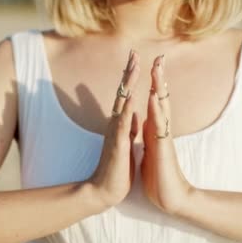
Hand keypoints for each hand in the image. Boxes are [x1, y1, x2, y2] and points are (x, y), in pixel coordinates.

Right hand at [87, 50, 139, 207]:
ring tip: (133, 66)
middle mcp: (116, 124)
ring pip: (122, 103)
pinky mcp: (118, 145)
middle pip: (122, 93)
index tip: (136, 59)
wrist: (105, 190)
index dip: (131, 78)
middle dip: (128, 73)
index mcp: (121, 124)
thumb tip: (133, 115)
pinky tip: (131, 100)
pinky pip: (123, 126)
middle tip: (134, 53)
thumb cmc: (117, 169)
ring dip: (128, 85)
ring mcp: (116, 133)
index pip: (126, 96)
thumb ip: (128, 129)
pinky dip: (127, 112)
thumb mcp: (126, 143)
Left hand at [140, 54, 193, 214]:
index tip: (151, 65)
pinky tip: (154, 98)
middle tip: (159, 57)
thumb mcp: (149, 150)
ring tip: (158, 69)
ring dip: (160, 89)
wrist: (169, 198)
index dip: (153, 85)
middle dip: (159, 79)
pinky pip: (159, 126)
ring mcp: (163, 138)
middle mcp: (161, 131)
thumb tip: (143, 121)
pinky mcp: (164, 149)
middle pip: (161, 100)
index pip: (154, 102)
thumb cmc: (158, 176)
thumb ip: (148, 134)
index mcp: (155, 131)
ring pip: (162, 108)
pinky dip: (156, 111)